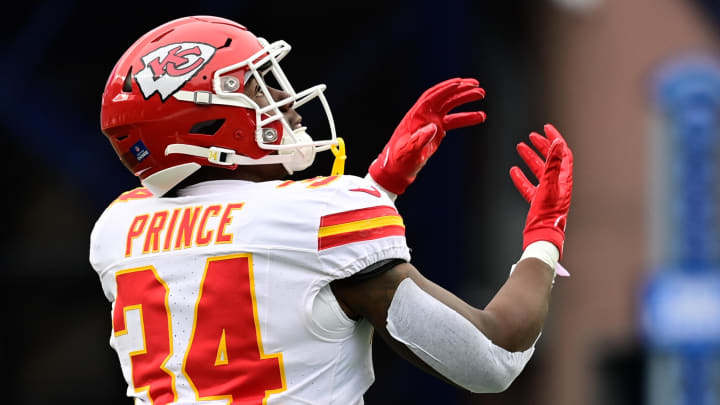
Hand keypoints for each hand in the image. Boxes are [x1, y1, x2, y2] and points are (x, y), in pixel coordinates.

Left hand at [368, 78, 486, 194]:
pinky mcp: (436, 132)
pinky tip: (478, 117)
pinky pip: (453, 121)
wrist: (396, 170)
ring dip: (465, 101)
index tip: (460, 82)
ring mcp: (430, 123)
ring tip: (481, 96)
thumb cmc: (399, 160)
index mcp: (416, 115)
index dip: (446, 88)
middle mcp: (424, 115)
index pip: (433, 97)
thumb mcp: (408, 150)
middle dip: (460, 90)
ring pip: (451, 107)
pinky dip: (465, 118)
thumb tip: (433, 127)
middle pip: (444, 98)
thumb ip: (419, 139)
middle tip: (477, 86)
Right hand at [510, 124, 572, 257]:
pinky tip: (514, 171)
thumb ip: (554, 164)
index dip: (555, 139)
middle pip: (550, 159)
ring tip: (520, 147)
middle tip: (532, 136)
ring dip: (530, 158)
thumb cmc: (548, 214)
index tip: (546, 128)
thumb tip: (558, 143)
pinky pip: (528, 185)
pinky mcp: (537, 201)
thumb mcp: (549, 185)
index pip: (562, 153)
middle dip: (541, 146)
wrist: (542, 235)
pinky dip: (521, 177)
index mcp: (564, 179)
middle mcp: (557, 184)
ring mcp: (547, 192)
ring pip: (538, 170)